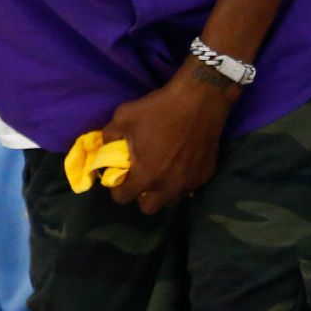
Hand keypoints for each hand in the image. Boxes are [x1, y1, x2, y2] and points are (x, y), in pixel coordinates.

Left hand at [104, 58, 238, 213]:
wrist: (199, 101)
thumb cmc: (158, 110)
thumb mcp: (122, 117)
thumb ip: (109, 136)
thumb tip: (105, 147)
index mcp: (146, 176)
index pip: (123, 198)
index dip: (116, 189)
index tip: (119, 176)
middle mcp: (169, 186)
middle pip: (149, 208)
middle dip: (140, 196)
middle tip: (139, 177)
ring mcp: (190, 183)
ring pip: (171, 200)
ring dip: (161, 191)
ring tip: (159, 171)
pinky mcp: (205, 175)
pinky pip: (188, 187)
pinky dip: (180, 181)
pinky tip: (178, 163)